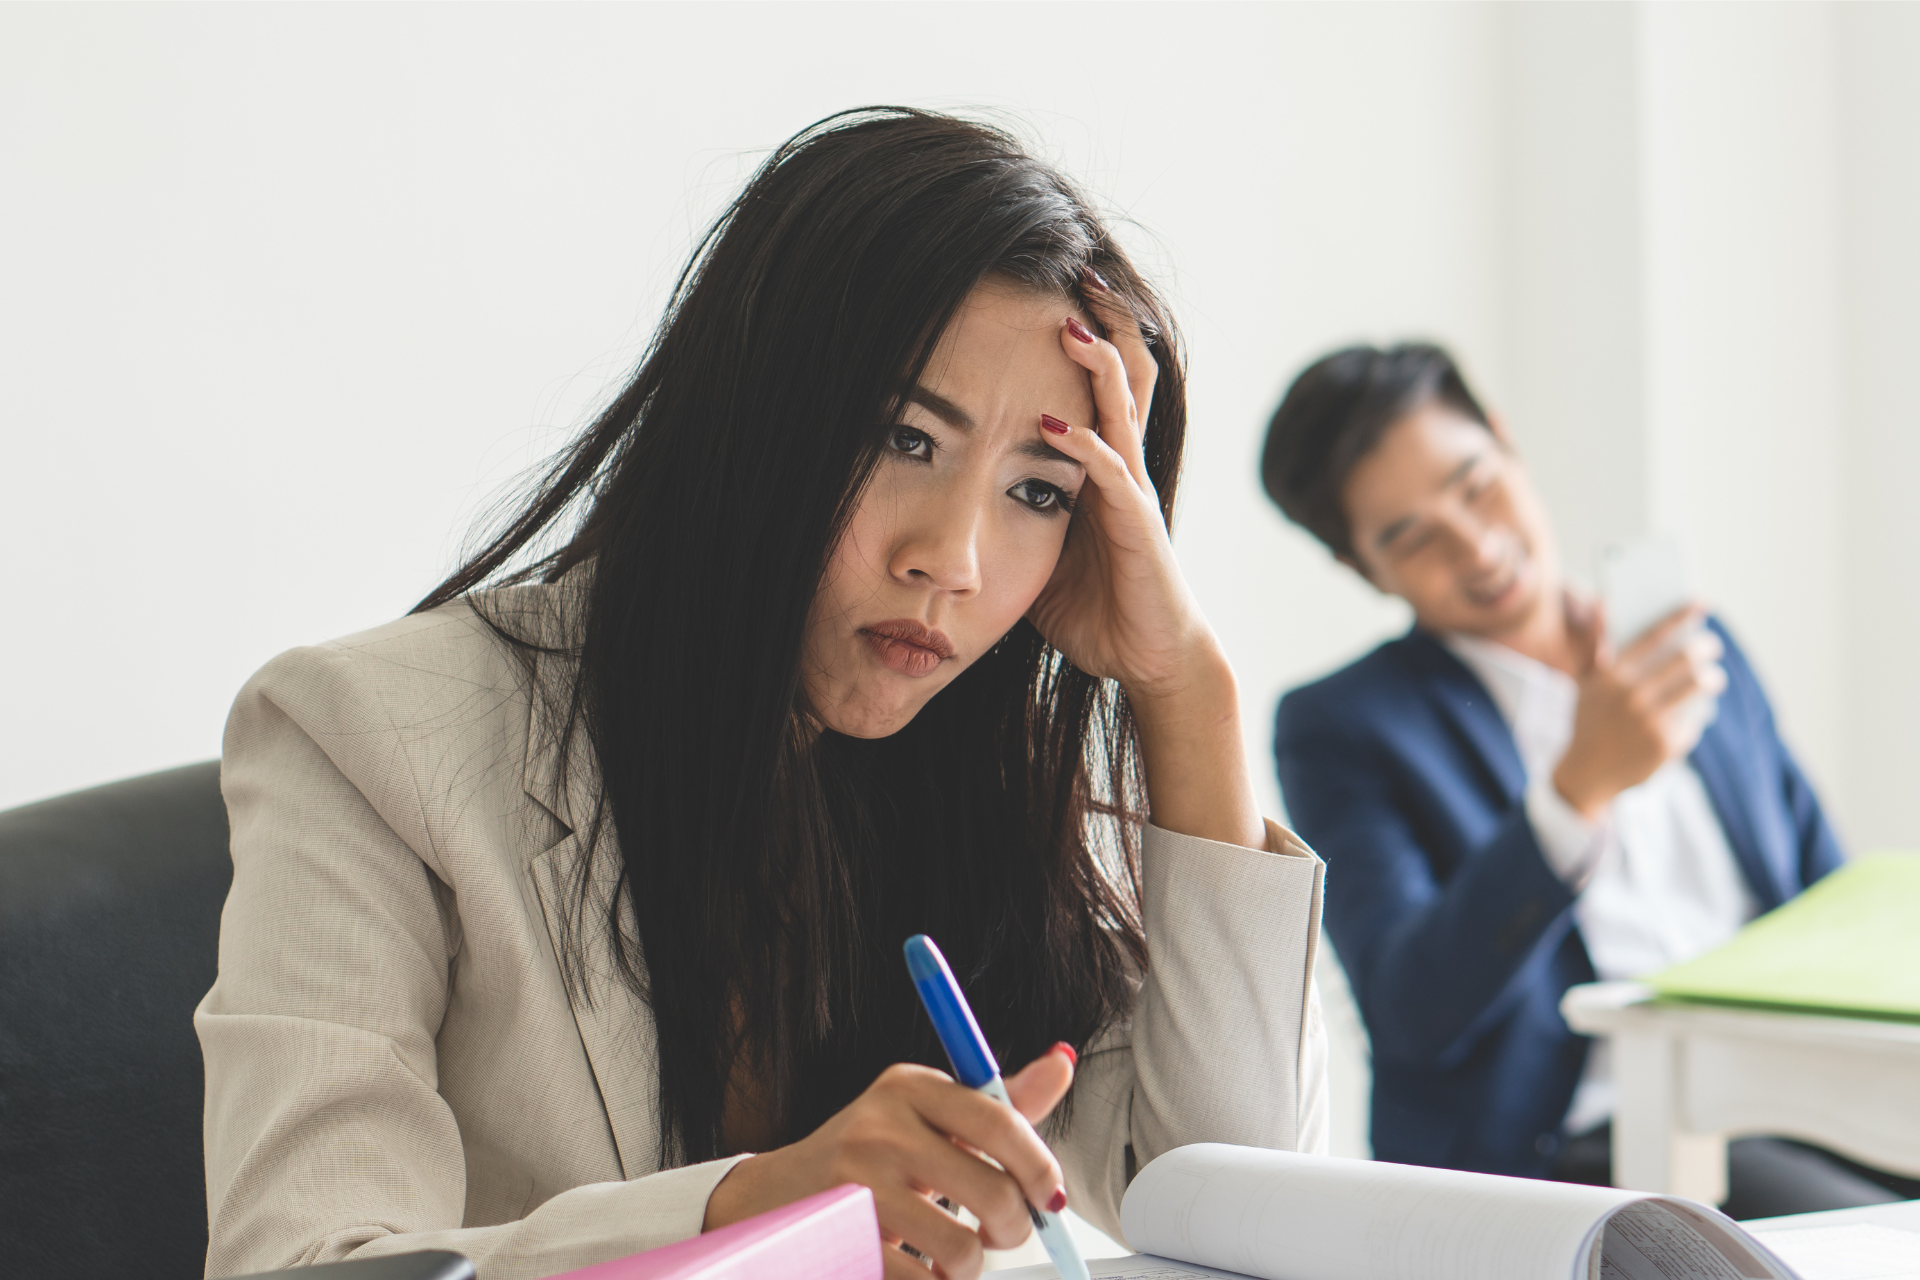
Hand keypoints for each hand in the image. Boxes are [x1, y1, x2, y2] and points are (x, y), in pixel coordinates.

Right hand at [702, 1047, 1075, 1279]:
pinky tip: (918, 1271)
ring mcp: (856, 1183)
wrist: (774, 1197)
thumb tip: (1062, 1063)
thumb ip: (999, 1101)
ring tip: (949, 1257)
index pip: (1000, 1120)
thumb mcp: (928, 1116)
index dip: (1040, 1166)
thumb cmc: (869, 1157)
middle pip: (993, 1191)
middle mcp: (881, 1126)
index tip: (1051, 1197)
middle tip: (1000, 1234)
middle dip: (1013, 1229)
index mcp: (910, 1087)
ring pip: (963, 1249)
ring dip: (967, 1268)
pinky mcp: (842, 1238)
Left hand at [1023, 289, 1214, 703]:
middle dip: (1103, 324)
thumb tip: (947, 506)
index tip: (1053, 286)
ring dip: (1096, 367)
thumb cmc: (1097, 608)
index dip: (1084, 336)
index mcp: (1103, 468)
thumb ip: (1006, 521)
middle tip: (1081, 270)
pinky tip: (1051, 423)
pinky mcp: (1138, 526)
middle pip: (1123, 376)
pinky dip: (1081, 445)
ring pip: (1123, 410)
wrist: (1151, 656)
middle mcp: (1124, 468)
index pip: (1097, 385)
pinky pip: (1111, 475)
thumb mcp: (1036, 555)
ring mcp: (1134, 493)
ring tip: (1070, 324)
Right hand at [1551, 599, 1726, 821]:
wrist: (1587, 774)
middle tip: (1711, 646)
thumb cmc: (1588, 720)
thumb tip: (1603, 602)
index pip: (1653, 637)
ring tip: (1712, 677)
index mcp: (1612, 676)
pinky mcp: (1667, 746)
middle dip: (1705, 648)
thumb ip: (1596, 643)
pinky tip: (1692, 714)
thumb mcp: (1585, 683)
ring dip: (1711, 678)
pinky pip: (1695, 720)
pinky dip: (1696, 715)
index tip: (1700, 604)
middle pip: (1684, 660)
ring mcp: (1651, 722)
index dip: (1680, 617)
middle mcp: (1632, 696)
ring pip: (1698, 687)